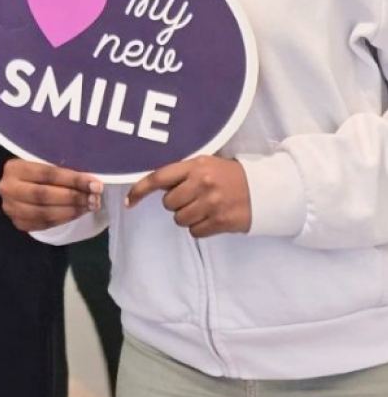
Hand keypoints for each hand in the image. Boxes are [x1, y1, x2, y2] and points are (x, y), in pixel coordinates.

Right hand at [0, 158, 102, 231]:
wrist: (20, 185)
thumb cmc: (38, 169)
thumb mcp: (45, 162)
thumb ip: (62, 169)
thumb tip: (92, 182)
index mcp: (14, 167)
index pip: (47, 174)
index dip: (72, 180)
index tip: (95, 184)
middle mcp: (7, 188)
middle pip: (44, 195)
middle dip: (73, 197)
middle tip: (94, 198)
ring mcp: (11, 208)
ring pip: (44, 213)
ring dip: (71, 211)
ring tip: (90, 206)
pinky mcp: (19, 223)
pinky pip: (45, 224)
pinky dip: (64, 219)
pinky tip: (78, 213)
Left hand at [126, 156, 249, 238]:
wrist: (266, 190)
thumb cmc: (230, 176)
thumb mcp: (207, 165)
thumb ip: (182, 173)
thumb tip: (155, 187)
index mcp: (196, 165)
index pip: (159, 177)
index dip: (140, 190)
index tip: (130, 201)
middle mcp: (202, 183)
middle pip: (169, 203)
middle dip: (177, 203)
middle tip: (194, 198)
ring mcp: (211, 203)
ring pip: (180, 219)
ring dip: (188, 217)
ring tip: (205, 207)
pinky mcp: (220, 221)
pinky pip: (194, 231)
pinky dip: (200, 227)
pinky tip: (213, 218)